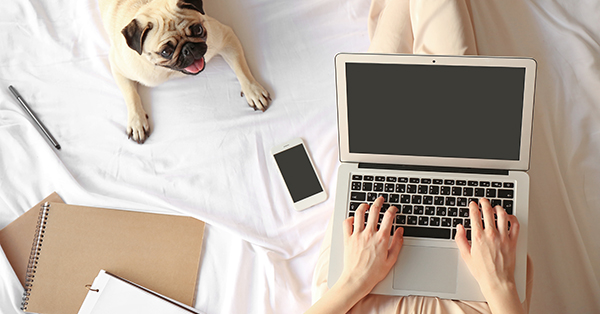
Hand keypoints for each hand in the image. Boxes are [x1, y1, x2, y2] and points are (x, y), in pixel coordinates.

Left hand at [339, 196, 403, 296]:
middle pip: (374, 210)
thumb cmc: (374, 272)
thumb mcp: (392, 259)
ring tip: (366, 205)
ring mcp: (357, 235)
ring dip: (363, 206)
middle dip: (379, 202)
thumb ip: (398, 243)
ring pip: (359, 213)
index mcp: (382, 238)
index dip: (392, 210)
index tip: (393, 209)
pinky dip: (350, 218)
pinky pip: (347, 223)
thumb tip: (401, 231)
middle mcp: (369, 234)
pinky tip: (353, 219)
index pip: (388, 217)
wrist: (357, 279)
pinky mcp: (348, 238)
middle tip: (380, 199)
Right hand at [455, 198, 523, 313]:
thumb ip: (460, 239)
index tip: (472, 204)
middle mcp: (491, 235)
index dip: (473, 207)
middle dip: (484, 203)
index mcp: (478, 237)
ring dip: (498, 208)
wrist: (497, 281)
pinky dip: (512, 218)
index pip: (475, 215)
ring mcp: (503, 237)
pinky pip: (515, 225)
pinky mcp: (512, 242)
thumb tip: (459, 228)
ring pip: (502, 215)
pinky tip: (508, 217)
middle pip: (488, 211)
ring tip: (495, 207)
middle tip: (483, 201)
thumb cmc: (482, 271)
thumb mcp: (465, 255)